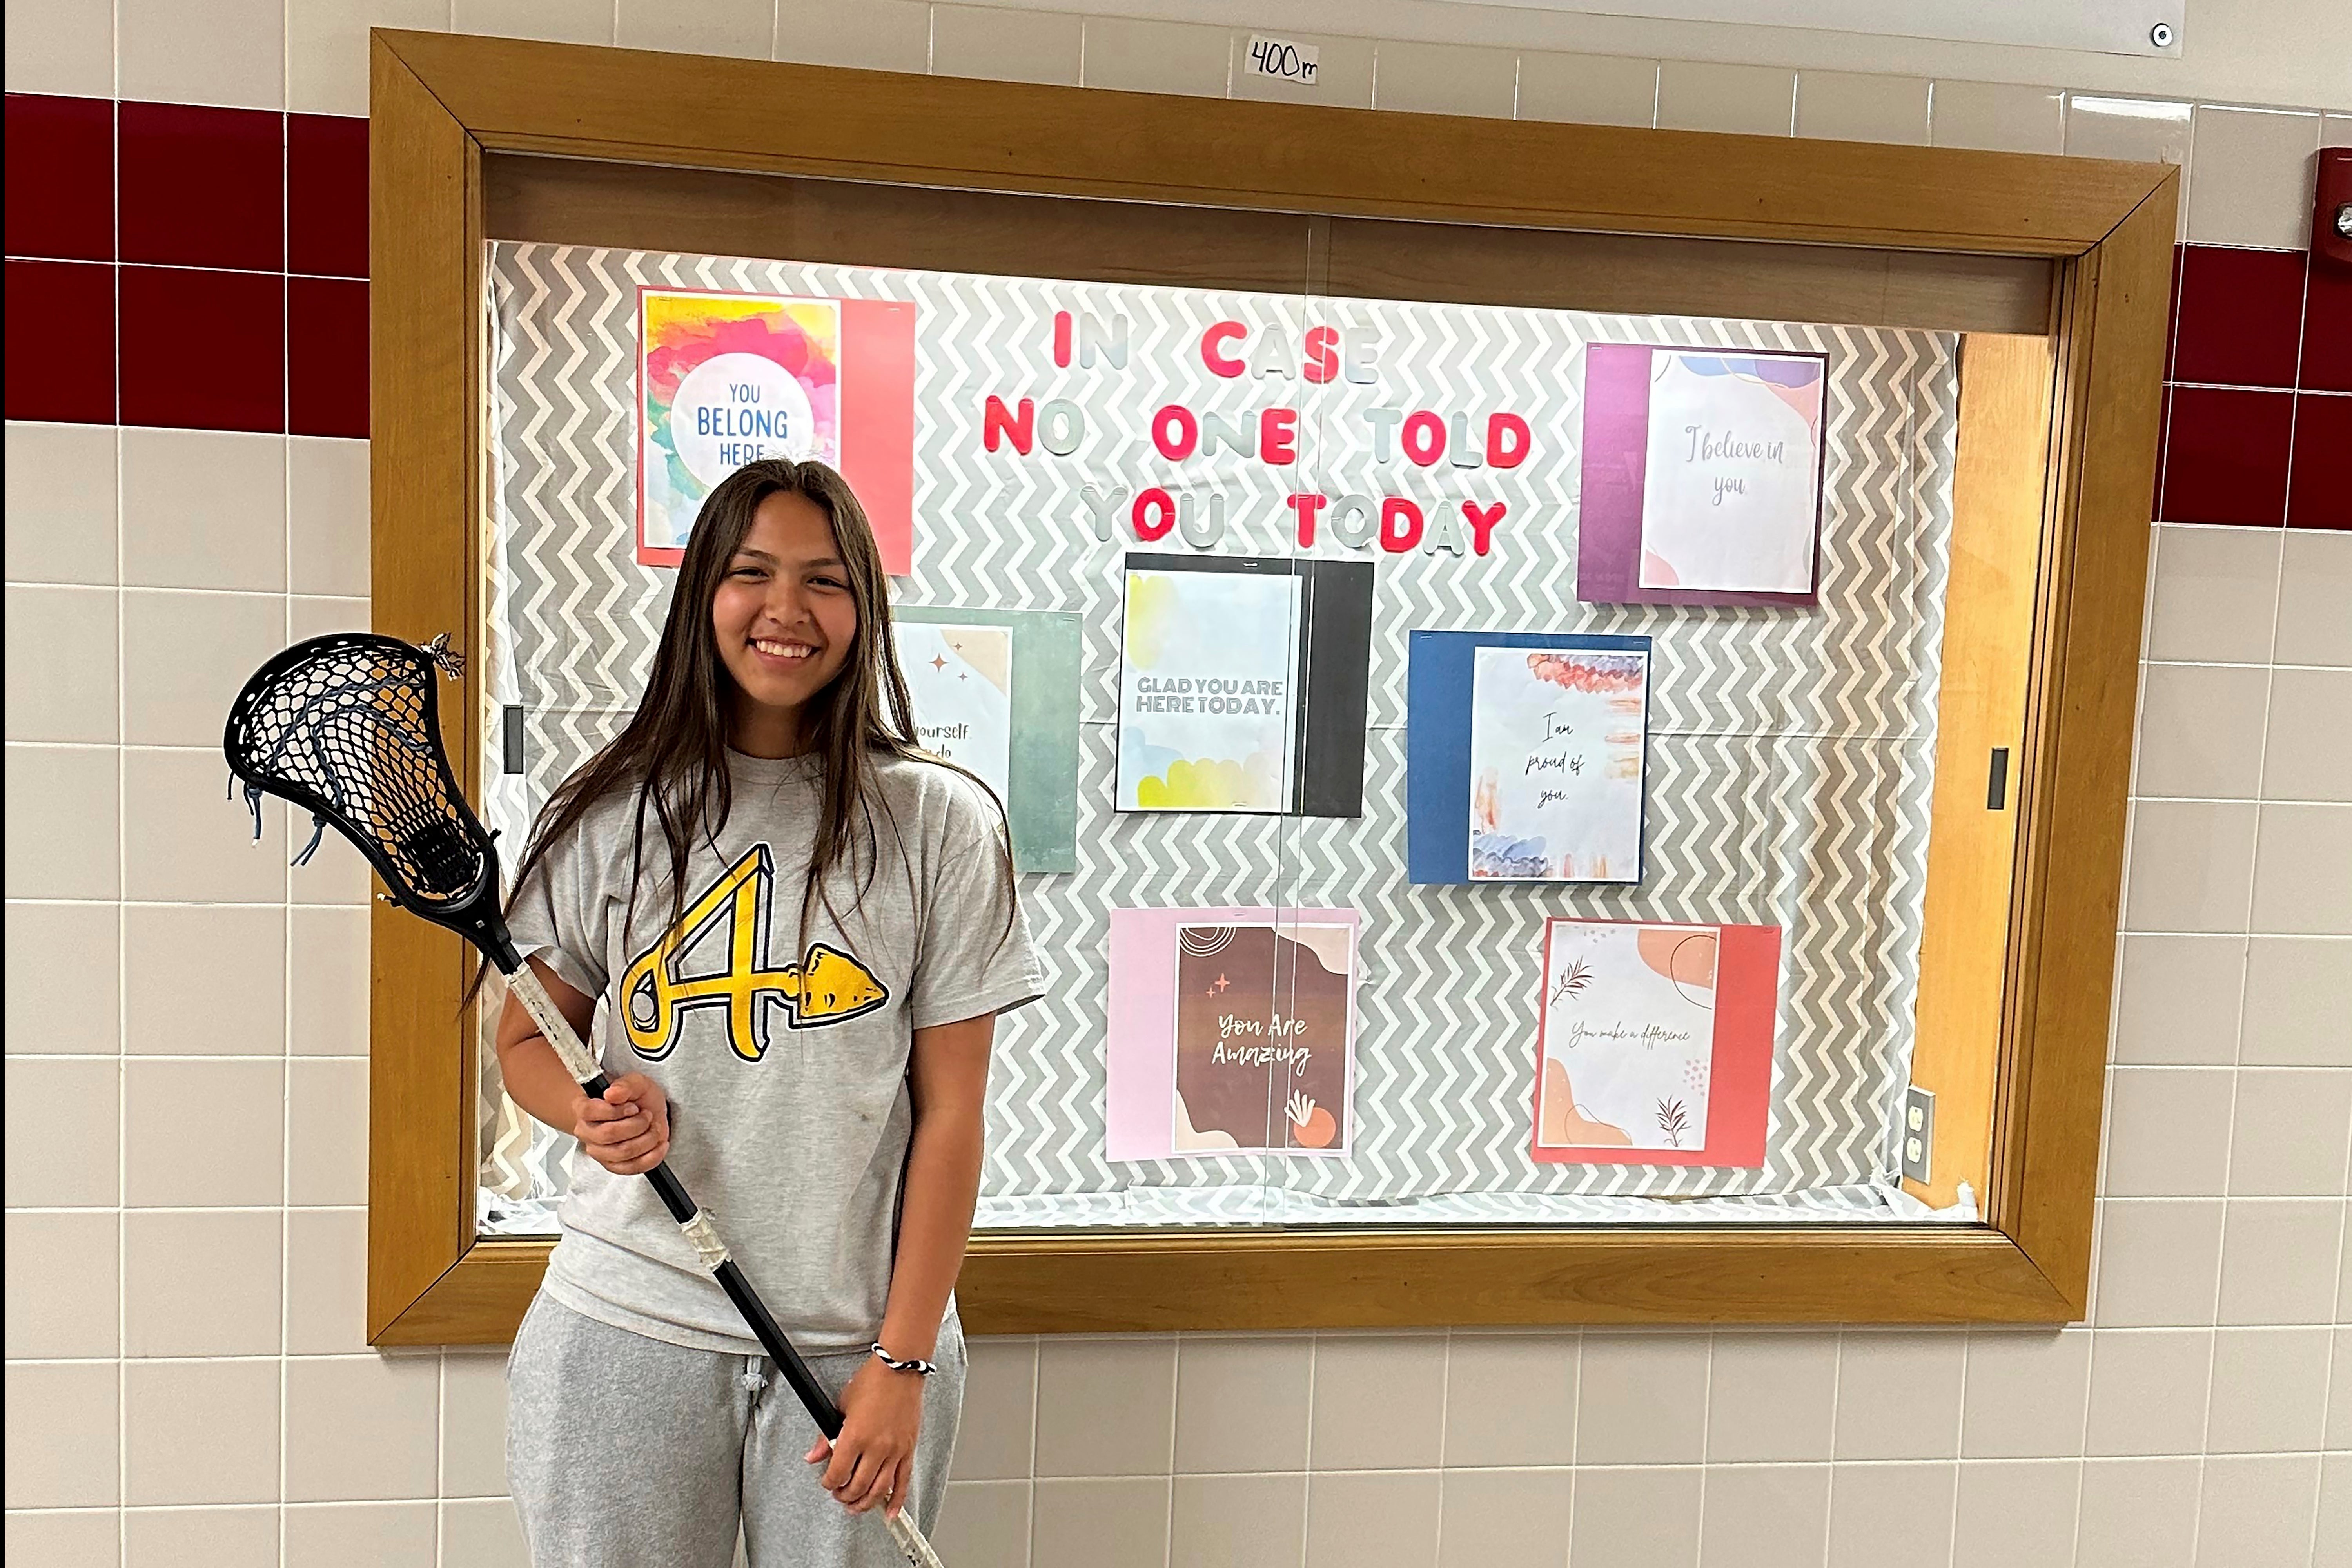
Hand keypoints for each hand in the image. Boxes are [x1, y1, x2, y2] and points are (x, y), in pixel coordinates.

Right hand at [571, 1074, 670, 1174]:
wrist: (646, 1112)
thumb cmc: (637, 1097)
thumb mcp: (636, 1083)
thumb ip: (625, 1086)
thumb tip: (612, 1094)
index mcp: (585, 1109)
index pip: (589, 1112)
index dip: (615, 1110)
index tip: (633, 1107)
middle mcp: (587, 1132)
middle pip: (608, 1134)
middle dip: (636, 1124)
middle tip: (647, 1115)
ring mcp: (599, 1152)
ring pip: (622, 1152)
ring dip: (646, 1139)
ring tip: (653, 1128)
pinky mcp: (614, 1165)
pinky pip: (632, 1168)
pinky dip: (652, 1156)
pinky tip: (660, 1144)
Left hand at [805, 1357, 924, 1517]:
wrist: (900, 1369)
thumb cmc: (872, 1382)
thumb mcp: (841, 1405)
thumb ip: (826, 1436)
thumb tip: (813, 1456)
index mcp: (855, 1436)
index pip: (838, 1474)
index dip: (829, 1483)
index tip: (828, 1482)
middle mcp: (876, 1447)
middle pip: (857, 1486)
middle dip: (844, 1496)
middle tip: (840, 1495)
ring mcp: (894, 1450)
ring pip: (879, 1490)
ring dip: (865, 1503)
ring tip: (856, 1506)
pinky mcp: (908, 1449)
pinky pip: (903, 1481)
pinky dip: (896, 1500)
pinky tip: (889, 1512)